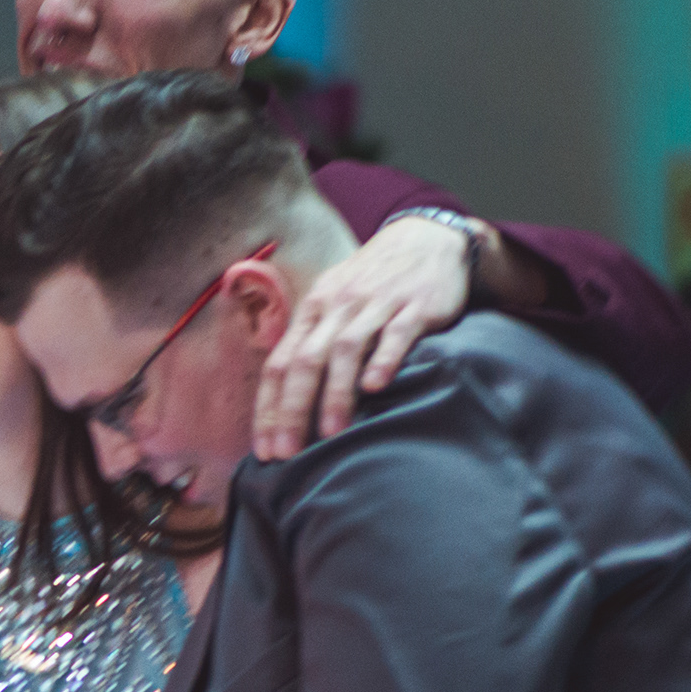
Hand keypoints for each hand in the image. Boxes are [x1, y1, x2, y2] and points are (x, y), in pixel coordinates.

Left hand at [255, 214, 474, 458]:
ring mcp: (376, 305)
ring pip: (346, 349)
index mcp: (314, 310)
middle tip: (287, 452)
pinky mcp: (414, 306)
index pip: (279, 362)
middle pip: (306, 360)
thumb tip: (284, 396)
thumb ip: (313, 342)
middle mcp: (338, 306)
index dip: (268, 408)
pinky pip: (395, 334)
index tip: (264, 449)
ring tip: (331, 433)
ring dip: (335, 393)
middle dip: (292, 409)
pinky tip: (376, 387)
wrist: (426, 239)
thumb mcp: (335, 303)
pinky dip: (383, 360)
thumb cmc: (374, 282)